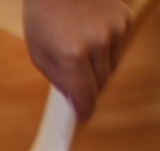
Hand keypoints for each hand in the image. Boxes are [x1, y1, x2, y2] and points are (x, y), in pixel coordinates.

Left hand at [24, 0, 131, 120]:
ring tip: (80, 56)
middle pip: (101, 82)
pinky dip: (106, 49)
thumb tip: (78, 99)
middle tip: (78, 90)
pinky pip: (119, 46)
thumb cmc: (43, 19)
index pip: (86, 94)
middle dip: (89, 89)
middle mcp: (99, 42)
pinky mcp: (125, 18)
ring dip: (98, 69)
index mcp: (73, 54)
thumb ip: (59, 80)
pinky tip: (92, 37)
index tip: (83, 116)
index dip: (85, 108)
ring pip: (112, 66)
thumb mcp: (39, 54)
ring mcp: (116, 28)